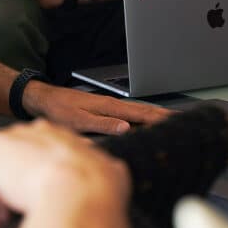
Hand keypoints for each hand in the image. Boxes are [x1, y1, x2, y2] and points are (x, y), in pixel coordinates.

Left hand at [0, 120, 129, 227]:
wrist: (81, 192)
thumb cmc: (99, 191)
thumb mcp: (110, 177)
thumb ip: (105, 174)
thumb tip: (114, 178)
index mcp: (67, 137)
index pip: (45, 161)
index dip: (42, 190)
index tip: (41, 212)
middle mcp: (40, 131)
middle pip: (18, 167)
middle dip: (15, 197)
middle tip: (19, 223)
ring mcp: (14, 138)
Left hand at [22, 81, 171, 134]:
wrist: (42, 99)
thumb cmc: (57, 111)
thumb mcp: (77, 122)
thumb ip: (102, 125)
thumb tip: (127, 128)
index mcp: (110, 107)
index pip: (142, 113)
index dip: (161, 118)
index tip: (178, 122)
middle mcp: (114, 105)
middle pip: (146, 110)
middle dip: (166, 115)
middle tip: (185, 121)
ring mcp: (111, 106)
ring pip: (140, 111)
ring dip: (157, 115)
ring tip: (172, 120)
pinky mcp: (106, 110)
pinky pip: (131, 114)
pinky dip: (144, 117)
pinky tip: (145, 122)